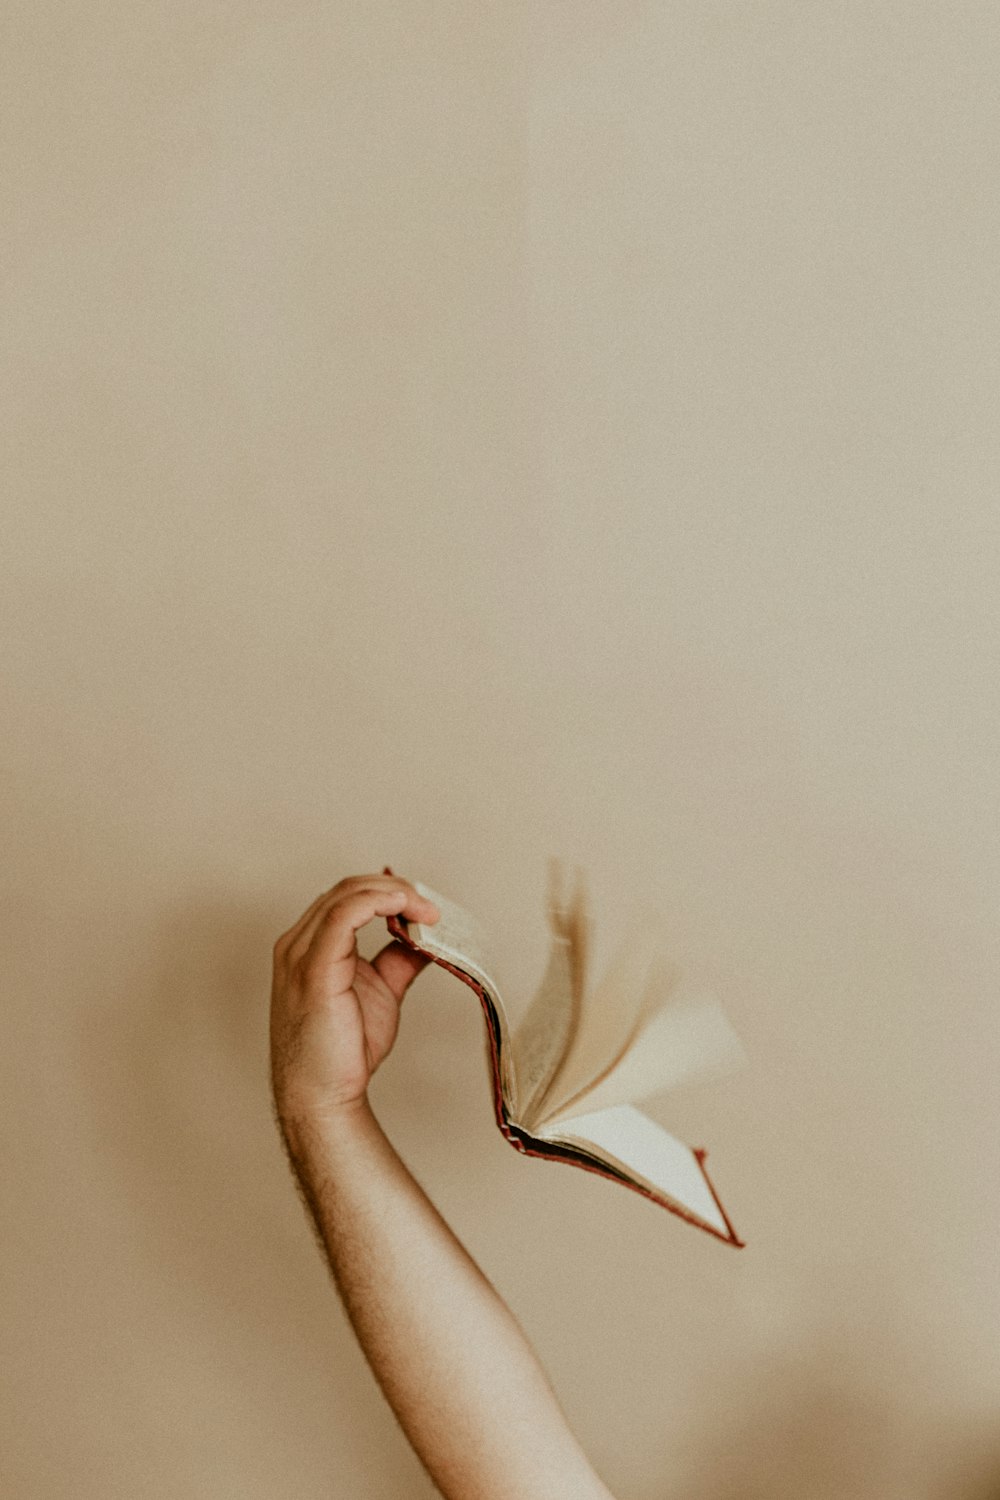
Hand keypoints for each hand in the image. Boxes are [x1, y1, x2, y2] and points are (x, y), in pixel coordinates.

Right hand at [270, 874, 439, 1125]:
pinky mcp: (313, 969)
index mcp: (308, 946)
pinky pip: (343, 916)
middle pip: (347, 889)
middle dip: (395, 888)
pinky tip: (403, 909)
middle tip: (430, 907)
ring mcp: (301, 954)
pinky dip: (376, 902)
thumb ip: (398, 960)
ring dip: (393, 893)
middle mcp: (298, 944)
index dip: (387, 891)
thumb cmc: (342, 1051)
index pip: (346, 897)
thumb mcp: (382, 991)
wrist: (322, 1096)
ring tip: (425, 909)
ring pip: (346, 895)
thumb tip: (424, 938)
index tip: (423, 907)